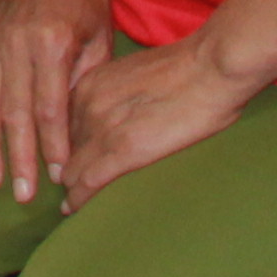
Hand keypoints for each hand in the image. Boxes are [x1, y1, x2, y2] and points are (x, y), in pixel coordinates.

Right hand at [0, 0, 112, 203]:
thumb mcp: (99, 37)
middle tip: (22, 195)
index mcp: (53, 43)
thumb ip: (84, 81)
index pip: (51, 107)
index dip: (54, 144)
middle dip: (19, 157)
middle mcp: (18, 43)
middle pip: (16, 111)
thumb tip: (73, 131)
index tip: (58, 176)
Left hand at [59, 35, 261, 209]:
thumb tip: (124, 109)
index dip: (69, 141)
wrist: (211, 67)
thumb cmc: (188, 67)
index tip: (71, 155)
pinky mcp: (122, 151)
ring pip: (73, 167)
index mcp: (92, 82)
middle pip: (66, 145)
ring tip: (71, 201)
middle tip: (70, 182)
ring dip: (71, 184)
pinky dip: (78, 199)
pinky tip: (73, 209)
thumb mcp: (136, 72)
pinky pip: (88, 181)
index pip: (66, 122)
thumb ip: (119, 91)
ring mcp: (103, 128)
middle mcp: (88, 104)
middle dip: (69, 162)